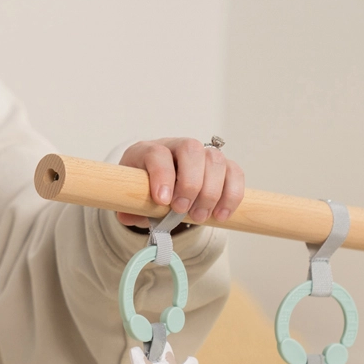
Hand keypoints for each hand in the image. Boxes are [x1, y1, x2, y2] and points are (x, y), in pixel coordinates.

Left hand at [115, 138, 243, 228]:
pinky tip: (221, 215)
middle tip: (182, 210)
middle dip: (190, 183)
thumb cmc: (143, 190)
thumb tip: (129, 216)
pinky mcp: (222, 166)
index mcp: (148, 151)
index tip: (162, 200)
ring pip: (215, 160)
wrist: (158, 186)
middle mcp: (177, 146)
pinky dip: (232, 194)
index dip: (161, 174)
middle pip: (191, 150)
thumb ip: (130, 207)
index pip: (157, 153)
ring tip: (200, 217)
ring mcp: (202, 154)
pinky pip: (234, 172)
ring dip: (211, 192)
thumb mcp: (131, 198)